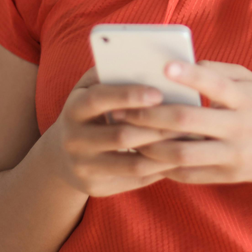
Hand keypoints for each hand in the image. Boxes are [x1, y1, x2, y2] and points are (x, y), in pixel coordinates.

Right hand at [46, 67, 184, 196]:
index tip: (159, 92)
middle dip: (157, 126)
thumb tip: (148, 63)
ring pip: (132, 162)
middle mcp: (73, 140)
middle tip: (188, 118)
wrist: (62, 154)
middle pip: (120, 135)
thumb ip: (112, 73)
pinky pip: (134, 180)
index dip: (129, 95)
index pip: (99, 99)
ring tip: (189, 139)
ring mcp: (83, 167)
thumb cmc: (90, 110)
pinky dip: (159, 169)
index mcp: (74, 108)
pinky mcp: (95, 188)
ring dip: (164, 151)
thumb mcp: (91, 88)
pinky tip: (178, 157)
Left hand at [114, 61, 251, 184]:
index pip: (216, 84)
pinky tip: (145, 156)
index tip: (164, 66)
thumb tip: (183, 65)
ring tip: (125, 135)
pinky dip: (165, 167)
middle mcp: (240, 127)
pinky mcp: (230, 177)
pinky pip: (190, 174)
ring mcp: (235, 155)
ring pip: (184, 154)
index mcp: (247, 98)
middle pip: (189, 122)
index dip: (190, 75)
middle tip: (121, 108)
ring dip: (150, 146)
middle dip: (150, 115)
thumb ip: (220, 72)